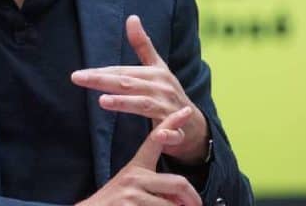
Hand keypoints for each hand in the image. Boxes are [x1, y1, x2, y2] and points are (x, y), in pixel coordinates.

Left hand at [71, 15, 208, 163]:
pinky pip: (172, 133)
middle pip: (127, 83)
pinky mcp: (177, 129)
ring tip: (103, 101)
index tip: (78, 74)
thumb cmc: (168, 92)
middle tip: (78, 78)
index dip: (101, 72)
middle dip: (102, 81)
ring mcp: (169, 108)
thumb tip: (131, 17)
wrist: (193, 123)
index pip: (122, 72)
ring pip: (143, 105)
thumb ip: (142, 44)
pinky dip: (167, 135)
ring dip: (124, 103)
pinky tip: (158, 136)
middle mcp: (160, 88)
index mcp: (154, 74)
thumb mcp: (157, 67)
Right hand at [76, 106, 200, 205]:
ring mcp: (132, 194)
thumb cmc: (113, 203)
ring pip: (173, 205)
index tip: (186, 110)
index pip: (155, 140)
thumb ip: (154, 186)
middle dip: (192, 198)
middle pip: (178, 183)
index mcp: (136, 167)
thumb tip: (181, 198)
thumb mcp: (131, 188)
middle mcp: (134, 176)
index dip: (172, 123)